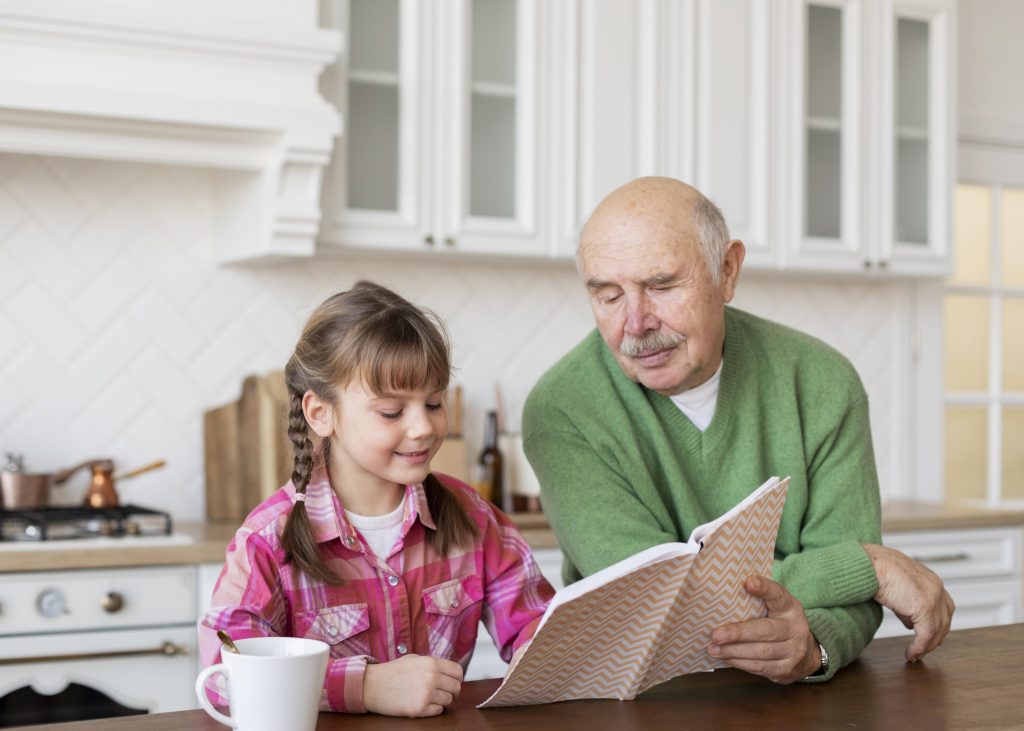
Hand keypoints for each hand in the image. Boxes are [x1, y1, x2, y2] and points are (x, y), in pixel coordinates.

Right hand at [363, 654, 462, 716]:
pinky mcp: (419, 709)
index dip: (457, 678)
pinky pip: (438, 711)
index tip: (453, 681)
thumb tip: (449, 671)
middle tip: (443, 692)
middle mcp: (431, 677)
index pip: (458, 672)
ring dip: (442, 701)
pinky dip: (433, 709)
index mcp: (431, 663)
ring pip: (448, 701)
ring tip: (429, 697)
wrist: (373, 685)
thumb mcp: (414, 659)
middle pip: (456, 687)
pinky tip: (423, 704)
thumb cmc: (392, 672)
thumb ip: (432, 664)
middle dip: (452, 691)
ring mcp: (426, 694)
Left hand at [708, 575, 820, 683]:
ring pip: (761, 653)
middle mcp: (795, 629)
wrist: (807, 655)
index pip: (778, 595)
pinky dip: (740, 663)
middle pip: (766, 631)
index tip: (749, 582)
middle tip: (716, 635)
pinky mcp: (786, 670)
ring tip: (714, 649)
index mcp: (790, 608)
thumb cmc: (782, 623)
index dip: (764, 588)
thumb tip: (736, 585)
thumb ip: (762, 594)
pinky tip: (726, 658)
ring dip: (734, 652)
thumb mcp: (777, 605)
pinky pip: (760, 667)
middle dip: (738, 633)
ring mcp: (793, 652)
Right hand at [862, 543, 954, 661]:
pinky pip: (926, 635)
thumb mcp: (895, 584)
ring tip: (916, 654)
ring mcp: (933, 597)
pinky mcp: (925, 607)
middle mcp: (936, 586)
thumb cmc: (873, 568)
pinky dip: (919, 647)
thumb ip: (906, 600)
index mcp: (929, 578)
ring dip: (927, 645)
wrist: (868, 564)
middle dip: (936, 635)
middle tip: (925, 647)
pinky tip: (910, 654)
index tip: (929, 634)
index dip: (937, 621)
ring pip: (938, 629)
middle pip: (945, 618)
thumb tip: (908, 620)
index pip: (942, 605)